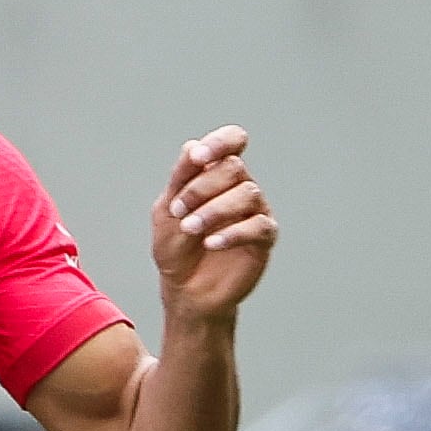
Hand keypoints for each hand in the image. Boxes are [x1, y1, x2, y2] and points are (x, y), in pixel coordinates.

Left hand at [150, 126, 276, 317]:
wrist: (185, 290)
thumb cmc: (176, 249)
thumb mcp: (166, 212)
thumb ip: (179, 180)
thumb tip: (193, 147)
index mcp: (216, 174)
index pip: (233, 141)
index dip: (221, 142)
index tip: (199, 158)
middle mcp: (240, 187)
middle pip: (234, 168)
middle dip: (201, 187)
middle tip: (178, 211)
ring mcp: (255, 212)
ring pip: (247, 194)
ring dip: (213, 210)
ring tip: (190, 229)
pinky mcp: (264, 239)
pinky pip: (258, 226)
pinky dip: (233, 232)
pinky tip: (211, 244)